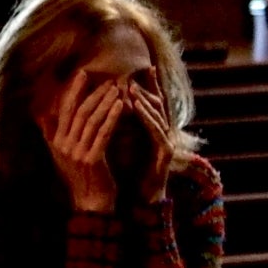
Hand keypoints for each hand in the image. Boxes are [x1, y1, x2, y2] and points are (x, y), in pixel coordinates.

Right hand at [48, 71, 125, 212]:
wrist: (91, 202)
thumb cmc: (82, 176)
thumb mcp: (62, 154)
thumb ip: (52, 133)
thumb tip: (41, 113)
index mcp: (56, 141)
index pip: (63, 109)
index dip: (72, 90)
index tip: (83, 73)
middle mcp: (63, 145)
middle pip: (77, 111)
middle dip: (92, 92)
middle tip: (106, 77)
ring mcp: (76, 152)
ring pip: (91, 120)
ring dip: (105, 102)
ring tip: (117, 88)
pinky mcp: (91, 159)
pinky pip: (103, 133)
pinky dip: (112, 117)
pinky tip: (122, 106)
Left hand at [124, 79, 174, 204]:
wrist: (142, 199)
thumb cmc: (130, 173)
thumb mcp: (121, 145)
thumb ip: (117, 127)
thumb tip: (101, 108)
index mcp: (153, 131)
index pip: (151, 104)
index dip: (149, 86)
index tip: (145, 68)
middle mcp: (164, 133)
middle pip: (158, 104)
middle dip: (148, 88)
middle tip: (136, 73)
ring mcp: (167, 142)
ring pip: (156, 114)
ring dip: (144, 99)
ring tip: (131, 86)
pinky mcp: (165, 152)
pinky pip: (155, 130)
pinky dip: (145, 116)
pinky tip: (135, 107)